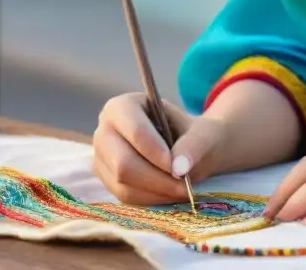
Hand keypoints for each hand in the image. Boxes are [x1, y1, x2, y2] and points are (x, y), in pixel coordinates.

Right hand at [92, 92, 226, 204]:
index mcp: (123, 106)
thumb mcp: (204, 133)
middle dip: (157, 178)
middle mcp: (104, 130)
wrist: (190, 148)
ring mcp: (102, 156)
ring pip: (123, 184)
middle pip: (123, 163)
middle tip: (185, 187)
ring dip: (156, 192)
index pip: (135, 131)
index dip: (155, 151)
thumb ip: (194, 145)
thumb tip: (180, 169)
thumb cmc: (194, 135)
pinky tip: (170, 194)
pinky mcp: (106, 179)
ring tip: (183, 191)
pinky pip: (125, 196)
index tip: (179, 169)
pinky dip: (150, 199)